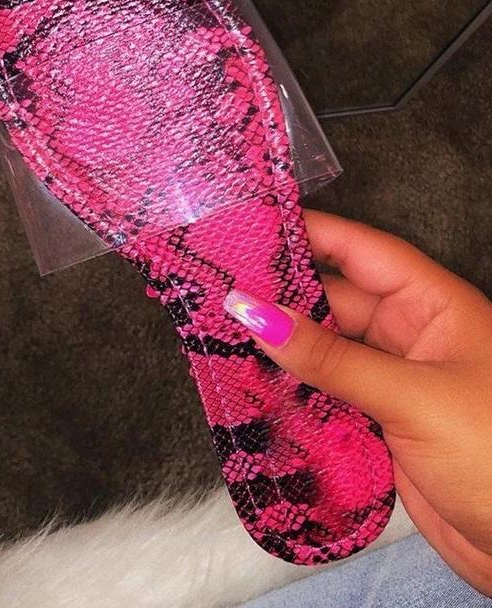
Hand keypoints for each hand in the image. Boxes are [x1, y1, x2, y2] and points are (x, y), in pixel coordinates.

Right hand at [224, 210, 491, 594]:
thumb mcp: (411, 397)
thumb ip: (330, 357)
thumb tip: (254, 314)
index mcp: (431, 305)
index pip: (361, 251)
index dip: (309, 233)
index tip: (250, 226)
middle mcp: (407, 335)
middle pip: (331, 302)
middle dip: (278, 297)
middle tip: (215, 291)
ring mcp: (389, 379)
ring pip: (322, 349)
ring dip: (278, 348)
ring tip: (218, 335)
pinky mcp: (375, 421)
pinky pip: (323, 392)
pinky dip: (289, 390)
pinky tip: (250, 385)